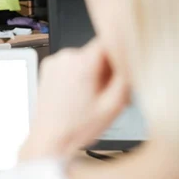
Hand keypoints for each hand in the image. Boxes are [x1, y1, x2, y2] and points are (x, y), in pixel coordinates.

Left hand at [19, 39, 129, 161]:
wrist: (50, 137)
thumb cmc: (77, 126)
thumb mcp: (113, 105)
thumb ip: (125, 77)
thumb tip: (130, 60)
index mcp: (81, 63)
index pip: (107, 41)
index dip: (118, 54)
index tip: (121, 69)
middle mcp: (65, 57)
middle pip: (95, 52)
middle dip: (104, 69)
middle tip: (105, 92)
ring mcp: (54, 61)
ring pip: (83, 58)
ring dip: (90, 72)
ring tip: (88, 97)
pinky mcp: (47, 67)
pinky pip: (70, 64)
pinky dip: (76, 75)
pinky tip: (76, 94)